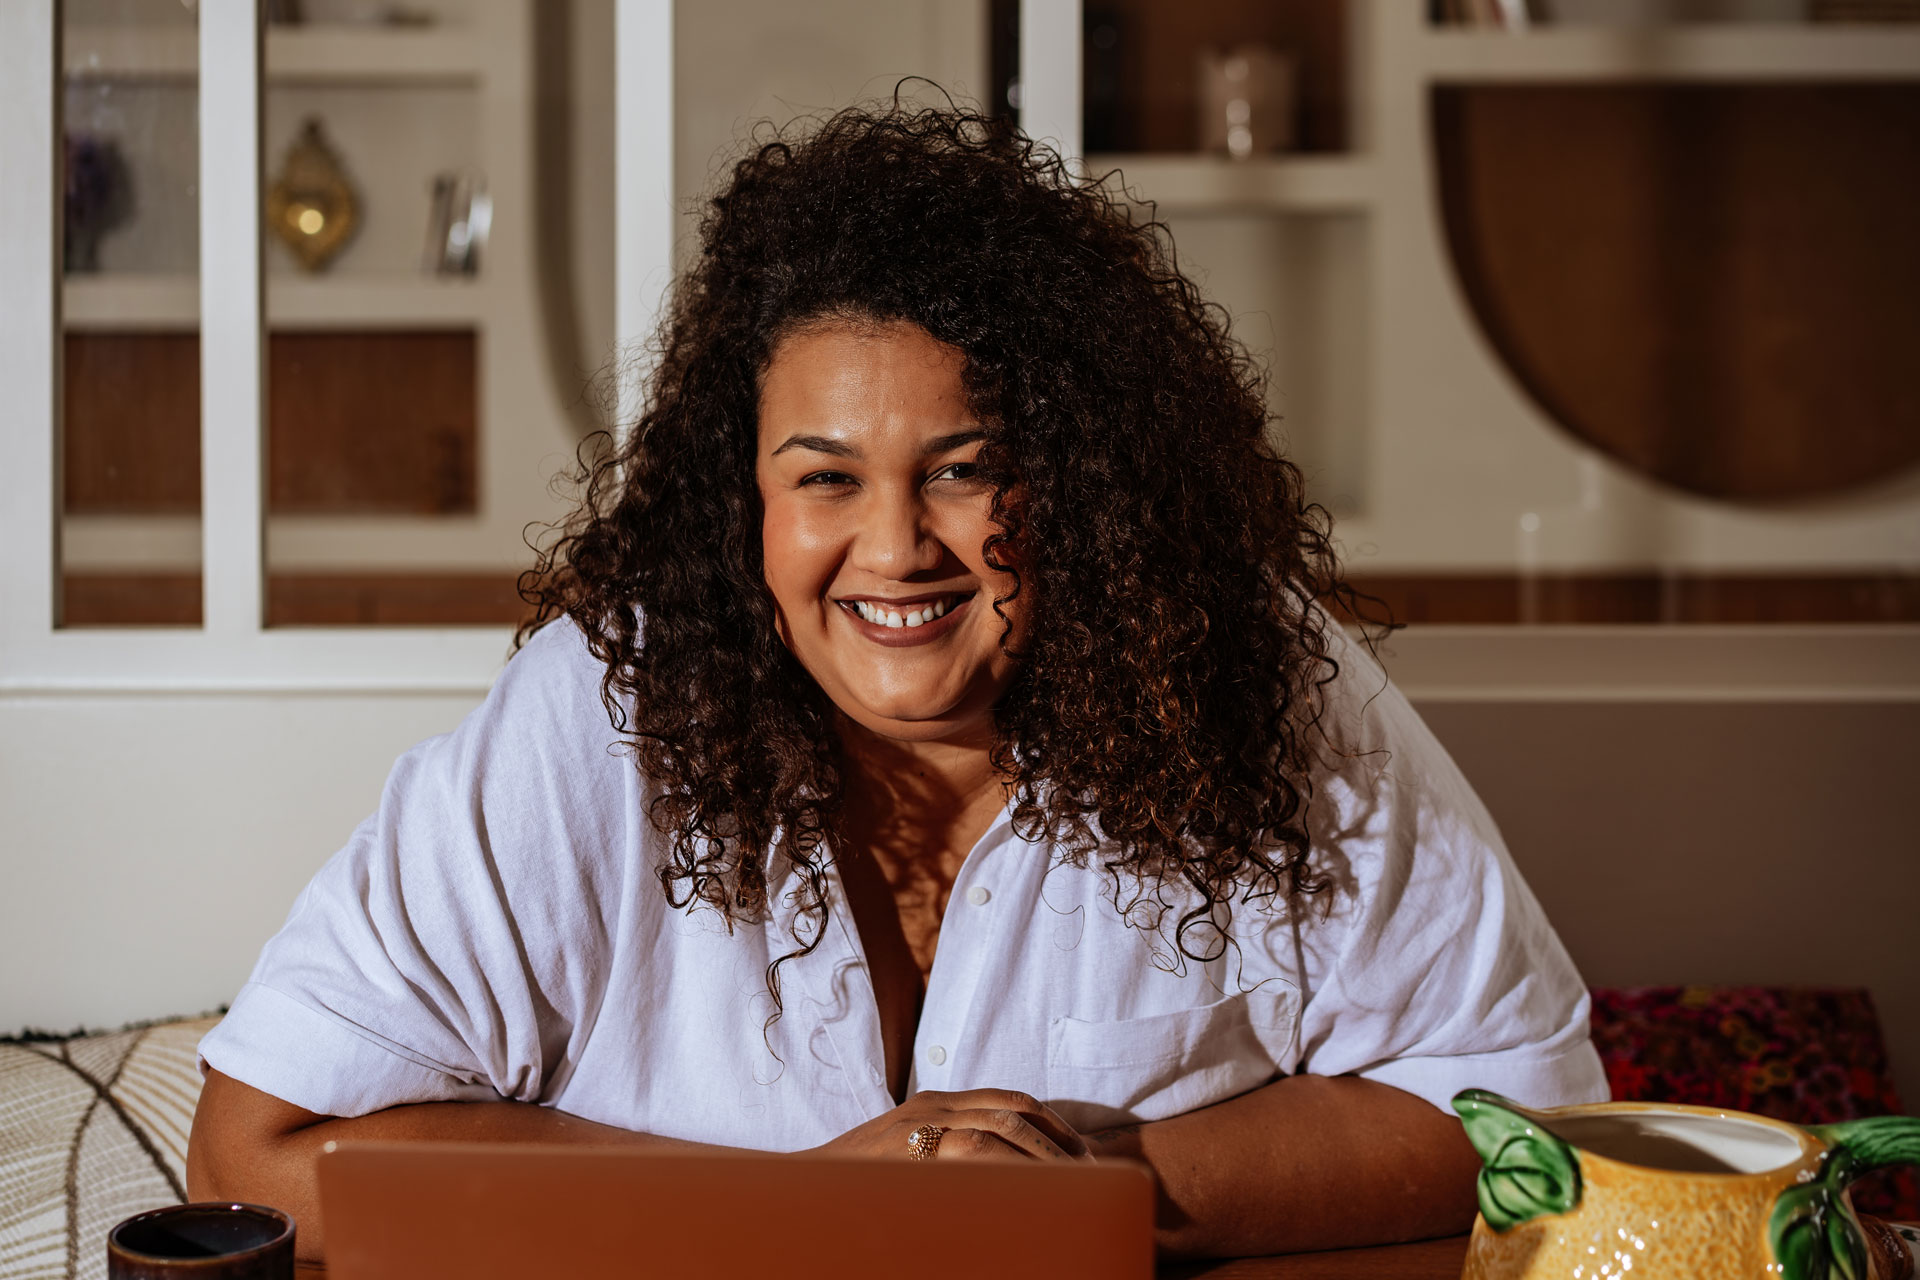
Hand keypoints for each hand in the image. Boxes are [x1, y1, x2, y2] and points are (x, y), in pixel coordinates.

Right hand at [814, 1089, 1095, 1162]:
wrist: (803, 1183)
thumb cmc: (859, 1181)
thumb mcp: (910, 1157)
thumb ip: (948, 1154)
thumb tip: (1000, 1178)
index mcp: (938, 1101)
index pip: (1010, 1101)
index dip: (1051, 1124)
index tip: (1081, 1154)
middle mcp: (934, 1103)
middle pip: (1014, 1111)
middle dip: (1057, 1142)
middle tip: (1090, 1175)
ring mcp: (921, 1121)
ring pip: (1000, 1129)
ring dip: (1042, 1157)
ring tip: (1072, 1186)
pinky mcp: (910, 1145)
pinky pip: (971, 1150)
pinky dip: (1008, 1167)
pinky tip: (1029, 1191)